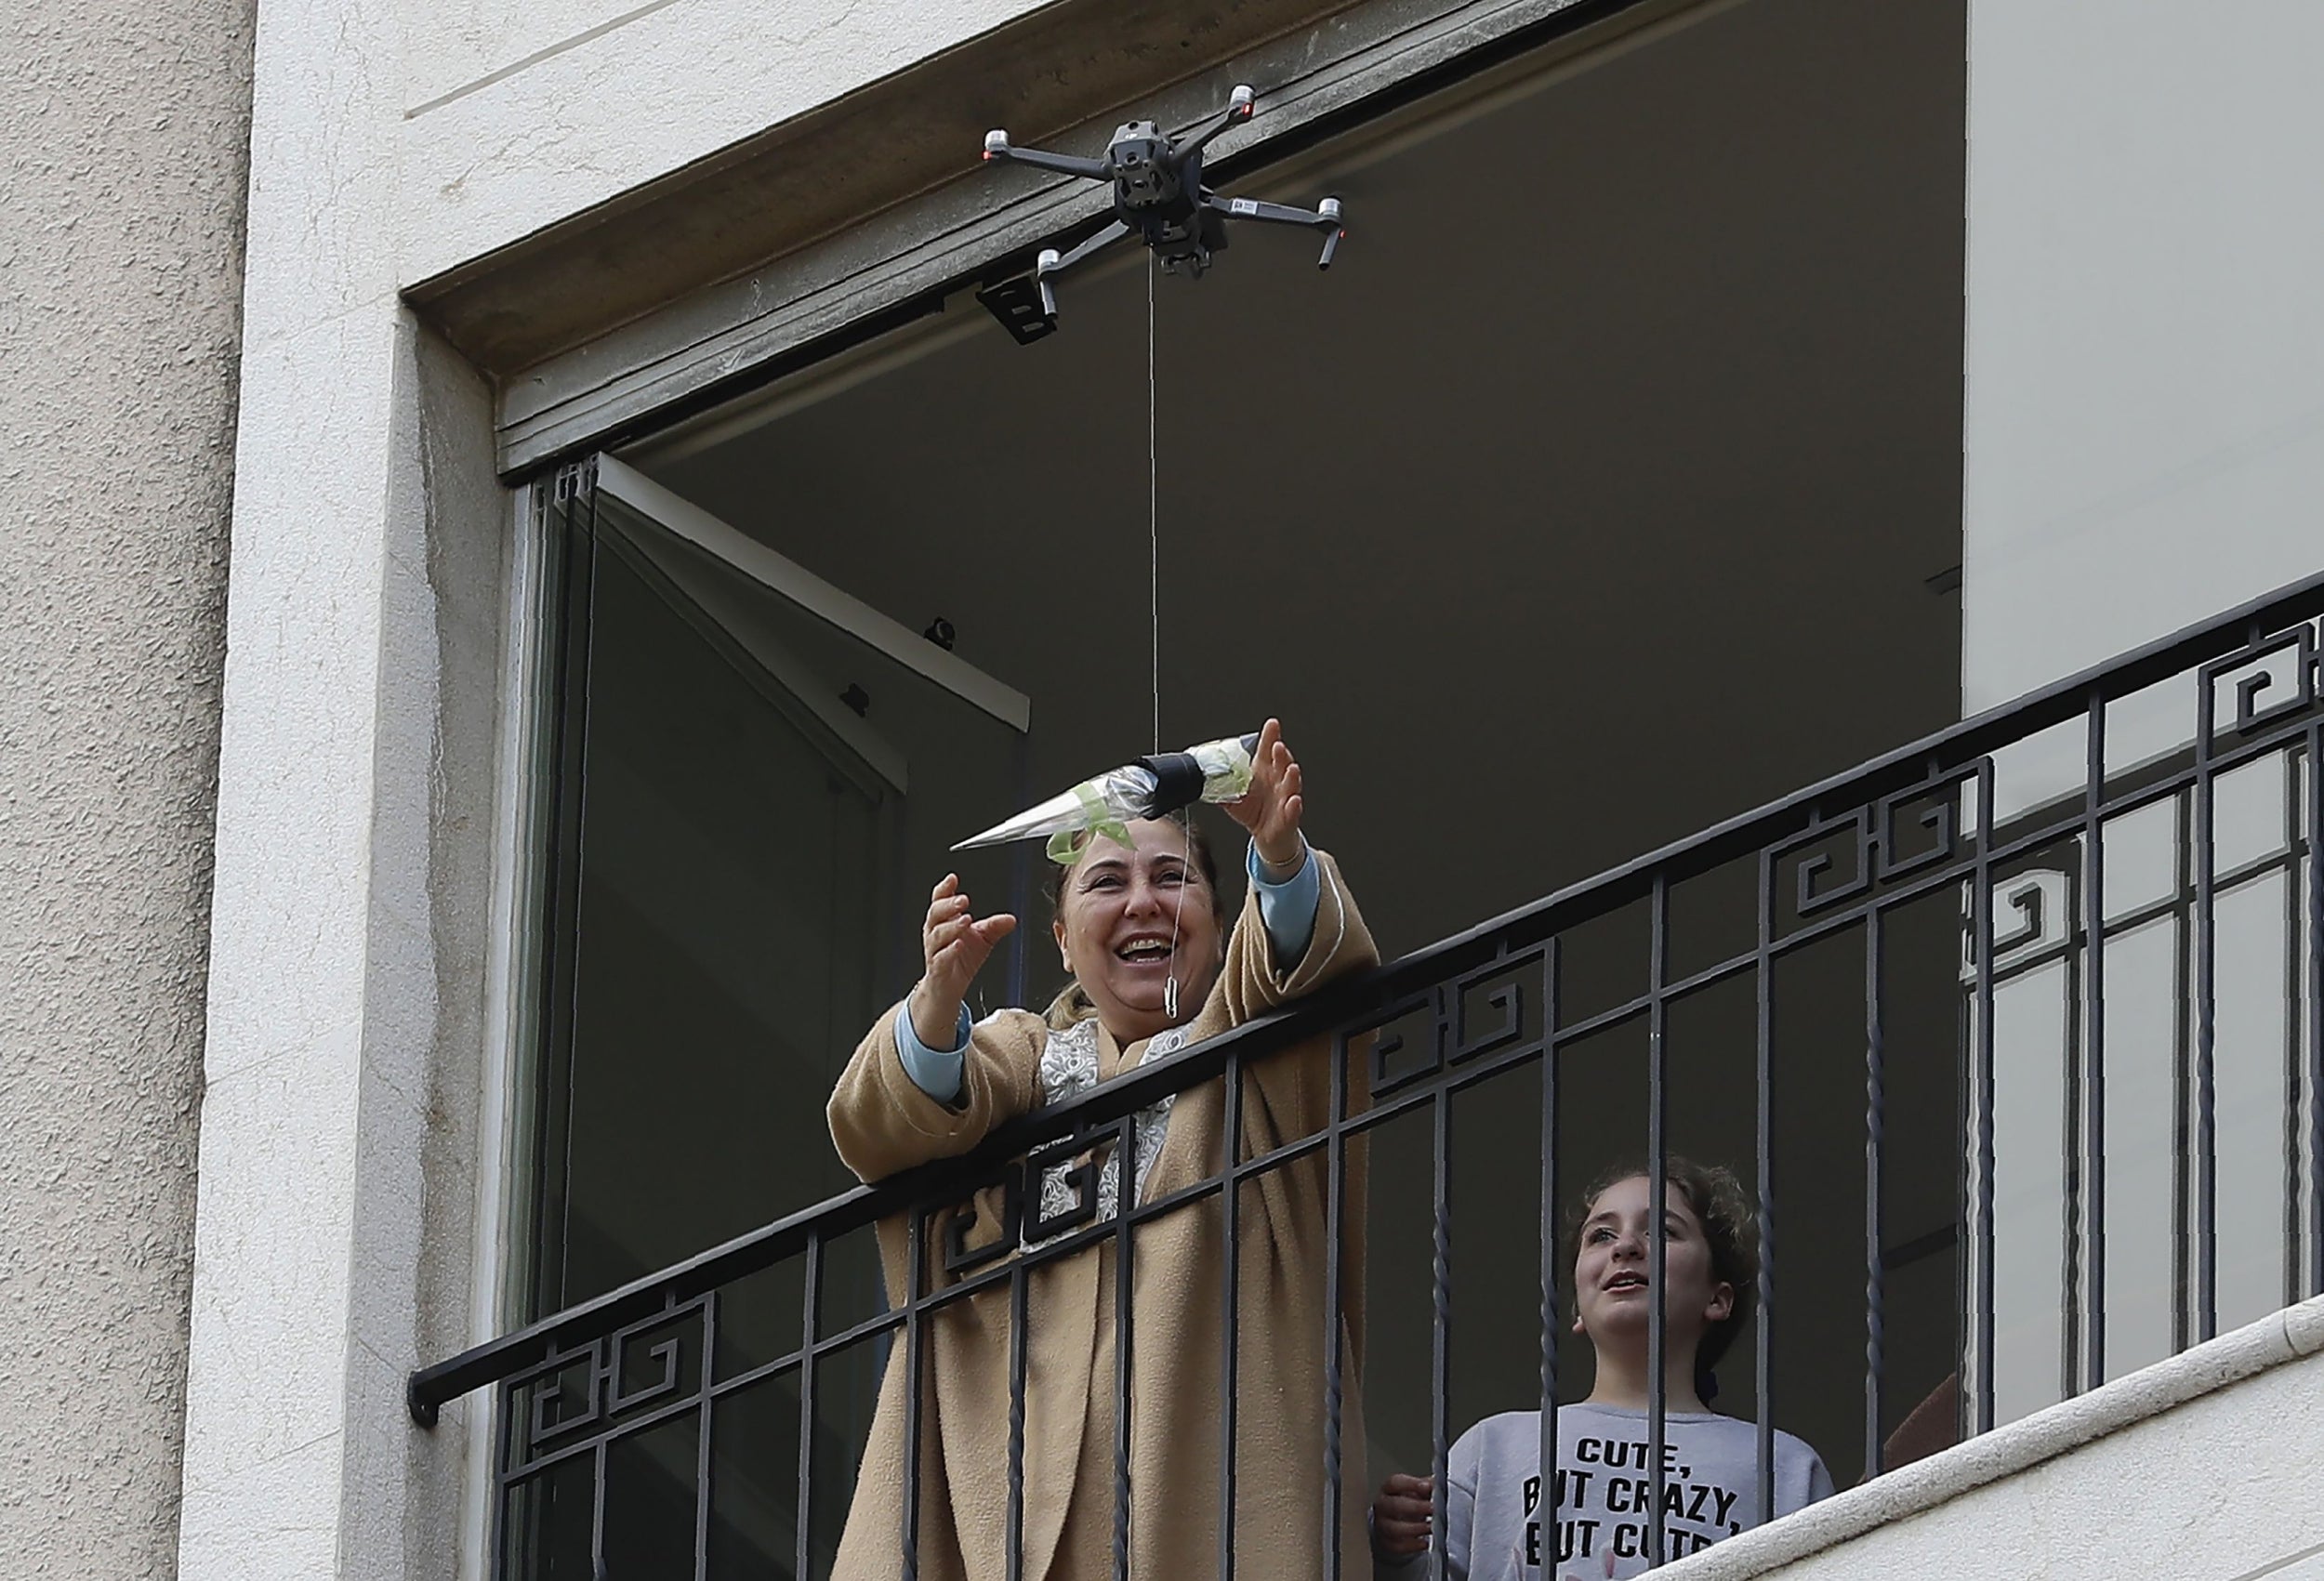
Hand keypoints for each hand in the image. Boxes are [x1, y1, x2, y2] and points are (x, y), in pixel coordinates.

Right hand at [909, 874, 1016, 1047]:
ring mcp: (934, 951)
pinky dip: (948, 951)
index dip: (944, 889)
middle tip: (963, 900)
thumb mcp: (982, 939)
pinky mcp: (937, 969)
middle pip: (936, 914)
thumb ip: (994, 927)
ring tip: (965, 920)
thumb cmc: (960, 959)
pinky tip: (957, 945)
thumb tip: (1011, 919)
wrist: (948, 988)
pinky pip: (940, 958)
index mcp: (944, 922)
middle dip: (948, 906)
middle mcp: (935, 934)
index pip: (940, 901)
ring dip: (951, 927)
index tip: (953, 879)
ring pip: (937, 935)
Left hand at [1224, 717, 1304, 871]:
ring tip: (1291, 769)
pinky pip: (1293, 811)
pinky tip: (1294, 801)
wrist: (1267, 834)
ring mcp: (1285, 798)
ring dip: (1292, 777)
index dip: (1270, 737)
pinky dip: (1294, 806)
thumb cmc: (1253, 810)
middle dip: (1281, 754)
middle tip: (1277, 746)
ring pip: (1291, 785)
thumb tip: (1201, 777)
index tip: (1272, 725)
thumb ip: (1219, 786)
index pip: (1267, 751)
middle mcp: (1277, 781)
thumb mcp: (1233, 797)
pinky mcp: (1289, 817)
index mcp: (1263, 772)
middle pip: (1282, 764)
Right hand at [1372, 1473, 1432, 1557]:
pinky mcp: (1386, 1542)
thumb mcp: (1418, 1491)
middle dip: (1415, 1507)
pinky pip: (1397, 1546)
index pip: (1395, 1483)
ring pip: (1393, 1528)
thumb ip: (1428, 1486)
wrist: (1399, 1521)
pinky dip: (1412, 1545)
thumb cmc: (1409, 1502)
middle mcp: (1382, 1505)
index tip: (1427, 1487)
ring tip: (1430, 1527)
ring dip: (1415, 1528)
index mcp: (1389, 1489)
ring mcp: (1382, 1525)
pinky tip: (1424, 1542)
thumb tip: (1440, 1483)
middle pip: (1393, 1505)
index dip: (1410, 1484)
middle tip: (1433, 1509)